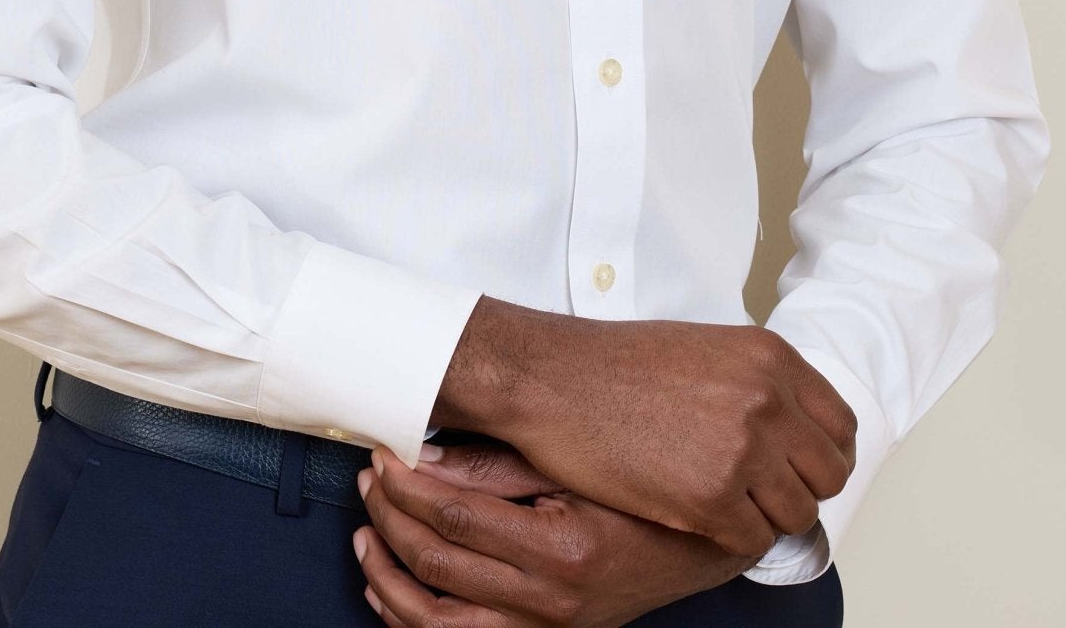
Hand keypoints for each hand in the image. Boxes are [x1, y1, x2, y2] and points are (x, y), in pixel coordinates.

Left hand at [351, 437, 765, 626]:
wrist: (700, 549)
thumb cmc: (640, 494)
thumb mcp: (576, 464)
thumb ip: (498, 462)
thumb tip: (423, 454)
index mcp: (561, 550)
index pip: (455, 519)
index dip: (406, 485)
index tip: (381, 455)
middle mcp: (550, 604)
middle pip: (437, 566)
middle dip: (389, 518)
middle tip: (369, 479)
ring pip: (434, 623)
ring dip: (387, 576)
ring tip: (365, 533)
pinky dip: (409, 620)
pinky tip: (388, 586)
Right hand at [437, 301, 854, 559]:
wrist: (553, 380)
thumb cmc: (616, 364)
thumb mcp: (705, 349)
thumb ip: (757, 382)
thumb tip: (793, 425)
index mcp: (770, 357)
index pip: (840, 424)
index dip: (824, 454)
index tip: (802, 468)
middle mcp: (767, 400)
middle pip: (828, 474)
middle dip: (800, 489)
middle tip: (763, 493)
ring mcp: (743, 449)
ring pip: (796, 513)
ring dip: (765, 516)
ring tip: (725, 502)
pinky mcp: (711, 497)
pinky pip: (752, 540)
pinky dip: (730, 536)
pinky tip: (698, 514)